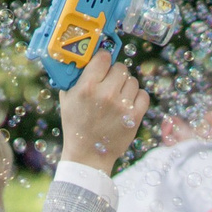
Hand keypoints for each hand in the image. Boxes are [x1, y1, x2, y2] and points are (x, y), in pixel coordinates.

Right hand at [60, 51, 149, 170]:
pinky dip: (137, 97)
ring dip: (126, 86)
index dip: (103, 59)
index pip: (104, 57)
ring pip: (133, 81)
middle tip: (109, 83)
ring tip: (117, 97)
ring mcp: (122, 105)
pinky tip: (127, 104)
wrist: (88, 154)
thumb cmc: (76, 124)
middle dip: (115, 74)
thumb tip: (84, 58)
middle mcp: (106, 94)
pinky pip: (143, 95)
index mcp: (87, 86)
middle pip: (121, 68)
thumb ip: (75, 77)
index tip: (102, 64)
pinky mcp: (135, 116)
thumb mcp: (67, 98)